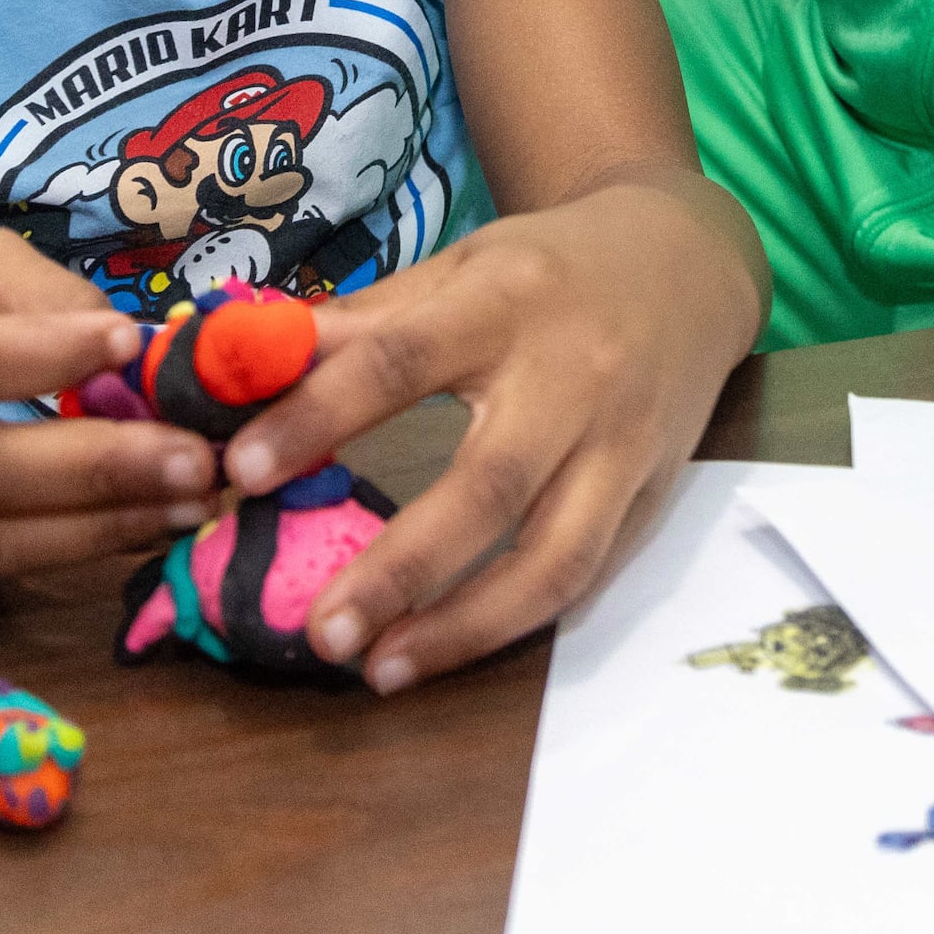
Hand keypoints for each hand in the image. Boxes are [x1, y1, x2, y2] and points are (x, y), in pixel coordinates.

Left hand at [214, 169, 765, 691]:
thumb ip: (364, 323)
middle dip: (402, 567)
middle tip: (319, 631)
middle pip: (490, 485)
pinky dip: (519, 622)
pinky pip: (588, 573)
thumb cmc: (550, 267)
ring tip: (381, 670)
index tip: (243, 470)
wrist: (690, 262)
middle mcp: (572, 377)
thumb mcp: (459, 266)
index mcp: (505, 303)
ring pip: (556, 555)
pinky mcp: (652, 495)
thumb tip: (246, 361)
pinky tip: (451, 648)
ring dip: (467, 626)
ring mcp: (622, 444)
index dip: (321, 415)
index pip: (402, 361)